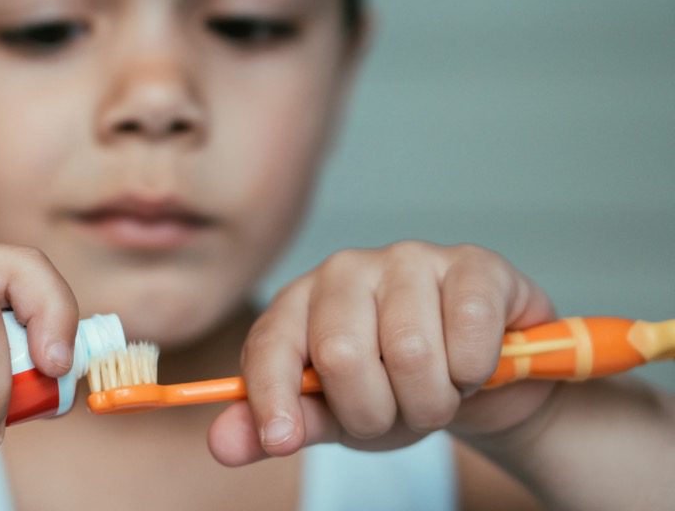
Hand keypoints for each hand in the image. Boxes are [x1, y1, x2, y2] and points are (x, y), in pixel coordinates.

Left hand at [207, 241, 556, 465]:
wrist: (482, 375)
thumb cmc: (395, 389)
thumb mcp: (334, 415)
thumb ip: (280, 425)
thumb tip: (222, 444)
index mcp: (300, 303)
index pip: (271, 345)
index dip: (272, 396)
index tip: (282, 439)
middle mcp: (346, 271)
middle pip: (341, 355)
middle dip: (376, 413)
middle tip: (398, 412)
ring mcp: (408, 260)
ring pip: (411, 353)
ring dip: (432, 400)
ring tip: (437, 389)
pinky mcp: (471, 264)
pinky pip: (468, 331)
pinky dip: (476, 371)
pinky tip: (474, 364)